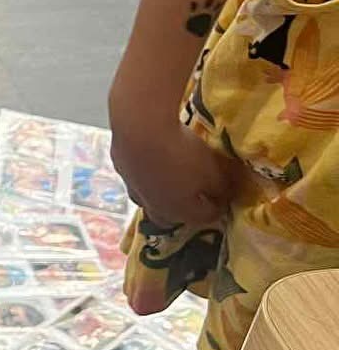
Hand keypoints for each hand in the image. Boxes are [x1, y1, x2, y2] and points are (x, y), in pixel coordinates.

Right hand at [109, 90, 238, 227]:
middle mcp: (155, 208)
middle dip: (184, 211)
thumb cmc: (182, 153)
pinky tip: (151, 161)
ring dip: (162, 195)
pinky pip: (137, 179)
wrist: (141, 130)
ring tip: (171, 180)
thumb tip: (223, 193)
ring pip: (149, 201)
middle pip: (170, 219)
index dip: (220, 207)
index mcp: (182, 212)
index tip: (226, 195)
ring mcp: (135, 190)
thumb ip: (221, 187)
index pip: (206, 217)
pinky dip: (147, 175)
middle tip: (195, 197)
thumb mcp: (214, 171)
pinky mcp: (122, 170)